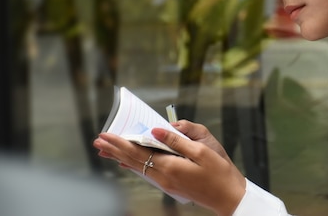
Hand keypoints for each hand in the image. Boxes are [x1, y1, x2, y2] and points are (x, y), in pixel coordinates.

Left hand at [93, 126, 245, 215]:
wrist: (229, 196)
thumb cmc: (220, 172)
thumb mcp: (202, 151)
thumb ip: (177, 140)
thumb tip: (156, 130)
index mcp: (170, 166)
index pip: (138, 151)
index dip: (120, 142)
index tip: (105, 135)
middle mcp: (164, 176)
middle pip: (134, 160)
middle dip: (115, 149)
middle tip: (98, 141)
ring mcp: (167, 182)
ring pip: (138, 166)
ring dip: (122, 156)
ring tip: (107, 151)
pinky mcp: (171, 184)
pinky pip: (147, 171)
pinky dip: (135, 164)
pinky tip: (128, 162)